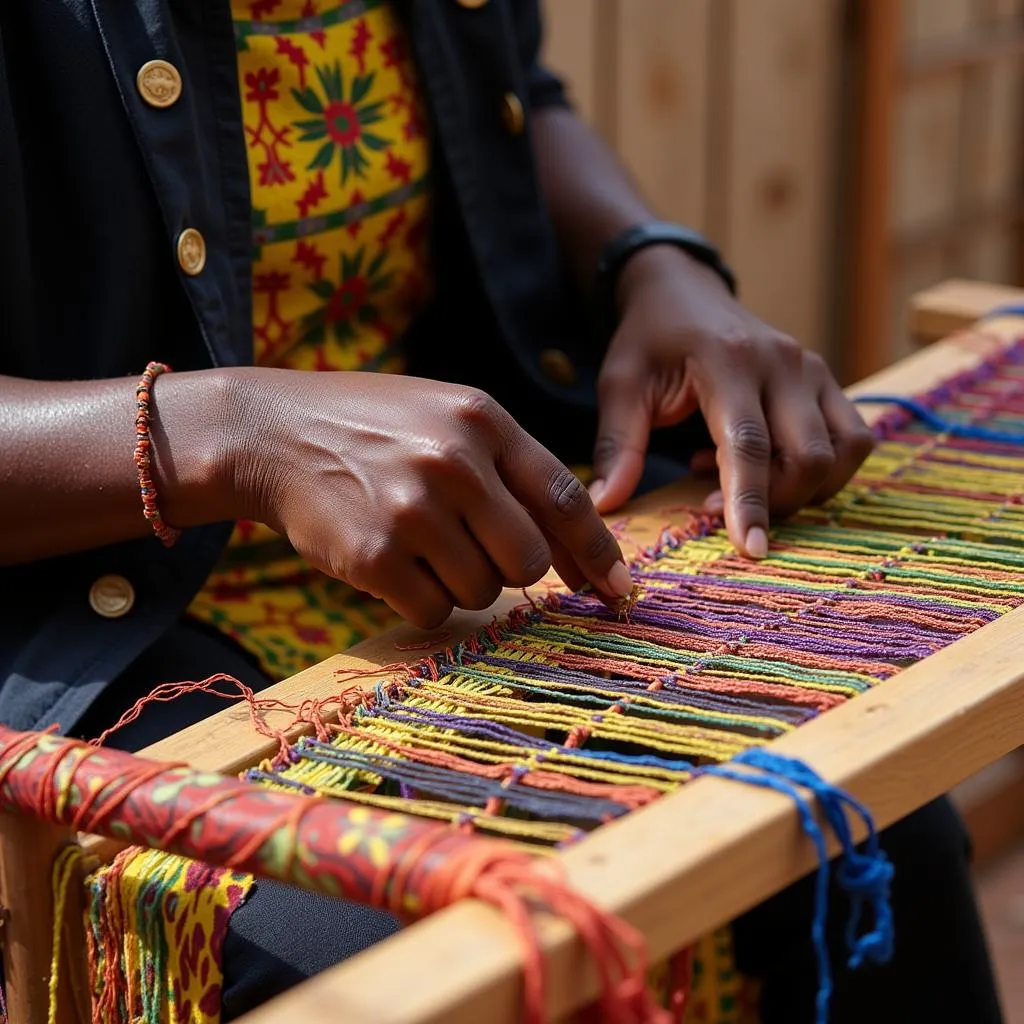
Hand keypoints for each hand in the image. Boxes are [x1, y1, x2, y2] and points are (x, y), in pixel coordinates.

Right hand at [228, 370, 630, 628]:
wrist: (272, 432)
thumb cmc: (374, 428)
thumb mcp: (448, 418)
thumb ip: (511, 470)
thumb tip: (575, 550)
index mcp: (483, 421)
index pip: (564, 498)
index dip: (598, 552)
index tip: (619, 590)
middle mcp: (454, 462)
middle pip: (527, 561)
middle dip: (510, 570)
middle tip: (473, 550)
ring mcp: (412, 510)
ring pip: (480, 593)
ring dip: (459, 583)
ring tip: (417, 542)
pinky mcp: (373, 556)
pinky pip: (432, 611)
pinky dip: (420, 600)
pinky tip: (391, 562)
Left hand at [588, 247, 873, 556]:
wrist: (684, 290)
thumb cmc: (649, 340)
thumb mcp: (620, 385)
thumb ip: (618, 445)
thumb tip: (605, 504)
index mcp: (728, 361)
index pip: (749, 444)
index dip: (751, 501)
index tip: (751, 550)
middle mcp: (783, 362)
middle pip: (808, 456)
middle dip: (774, 502)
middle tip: (711, 505)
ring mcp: (812, 368)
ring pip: (842, 452)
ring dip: (801, 489)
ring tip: (738, 480)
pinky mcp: (827, 380)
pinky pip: (852, 439)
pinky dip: (820, 468)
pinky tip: (765, 462)